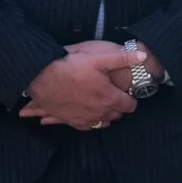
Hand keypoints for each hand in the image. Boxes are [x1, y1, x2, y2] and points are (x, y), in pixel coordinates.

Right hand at [19, 42, 140, 128]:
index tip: (127, 91)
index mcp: (109, 99)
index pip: (130, 105)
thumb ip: (121, 57)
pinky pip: (83, 126)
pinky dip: (86, 121)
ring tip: (102, 104)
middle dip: (118, 106)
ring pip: (101, 122)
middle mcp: (98, 113)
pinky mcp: (69, 120)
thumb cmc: (68, 67)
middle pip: (116, 115)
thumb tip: (142, 56)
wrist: (39, 77)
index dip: (131, 98)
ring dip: (104, 115)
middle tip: (114, 95)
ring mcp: (83, 119)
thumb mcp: (97, 57)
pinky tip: (84, 114)